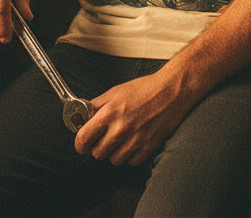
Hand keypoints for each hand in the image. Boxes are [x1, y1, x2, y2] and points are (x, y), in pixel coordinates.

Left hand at [74, 71, 194, 166]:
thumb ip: (96, 106)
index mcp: (110, 112)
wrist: (170, 92)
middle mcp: (121, 129)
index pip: (84, 138)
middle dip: (98, 147)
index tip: (81, 144)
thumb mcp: (115, 91)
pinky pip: (131, 162)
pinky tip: (133, 140)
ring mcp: (135, 141)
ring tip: (120, 138)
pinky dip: (130, 154)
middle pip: (97, 153)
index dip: (80, 143)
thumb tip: (82, 118)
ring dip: (114, 152)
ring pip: (113, 160)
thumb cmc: (144, 89)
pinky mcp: (147, 149)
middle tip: (103, 138)